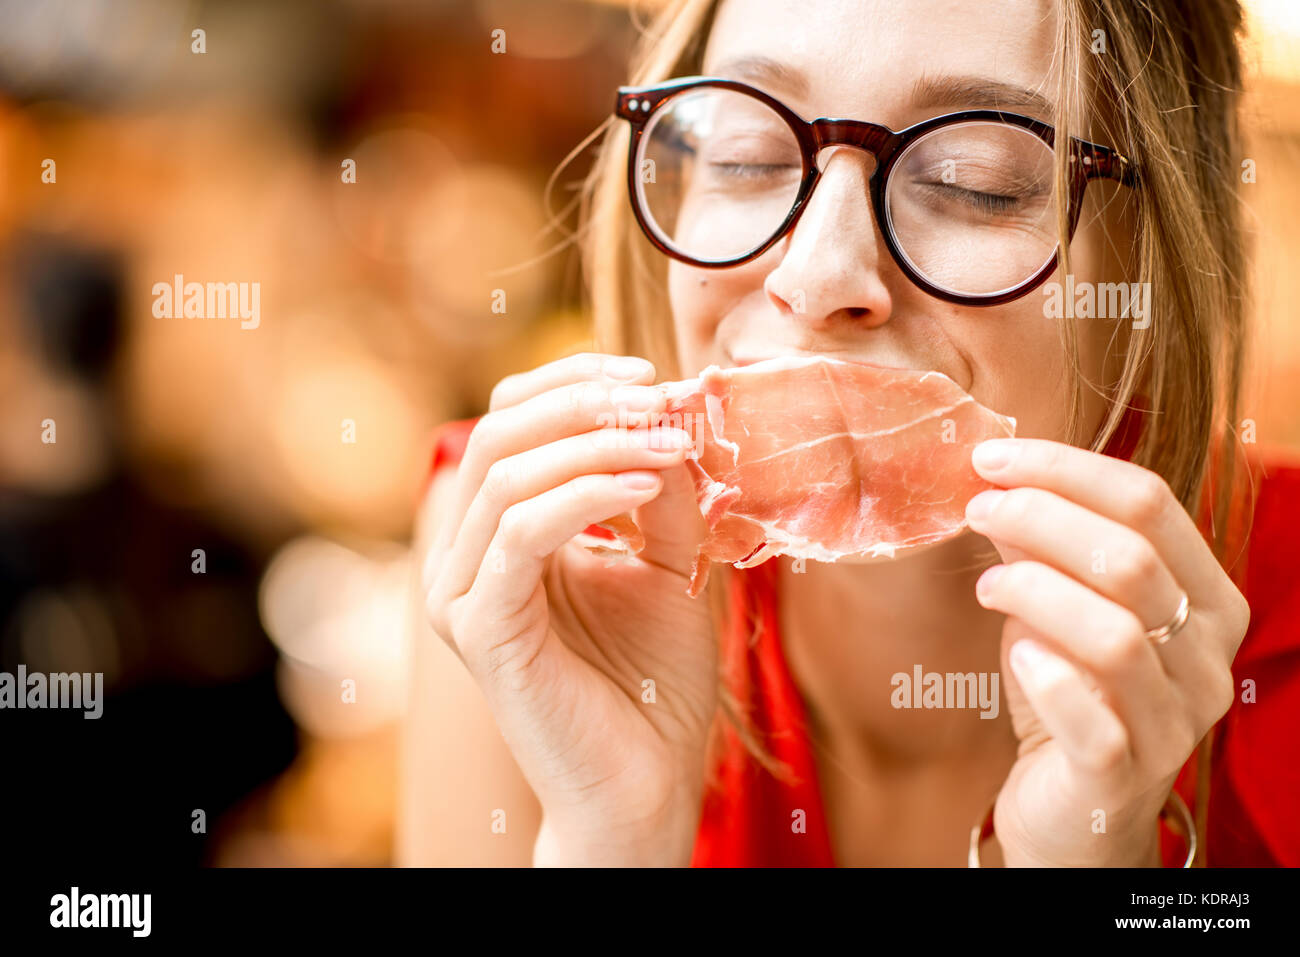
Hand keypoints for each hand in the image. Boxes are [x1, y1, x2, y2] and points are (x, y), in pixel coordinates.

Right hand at [422, 353, 715, 864]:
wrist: (645, 783)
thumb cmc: (654, 682)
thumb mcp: (670, 563)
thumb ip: (663, 493)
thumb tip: (667, 416)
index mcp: (503, 534)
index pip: (510, 422)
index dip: (573, 382)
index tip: (651, 375)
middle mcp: (469, 556)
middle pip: (498, 433)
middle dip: (585, 401)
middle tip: (660, 397)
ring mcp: (465, 592)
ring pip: (507, 473)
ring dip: (596, 442)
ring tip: (670, 441)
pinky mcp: (481, 628)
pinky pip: (523, 531)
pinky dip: (588, 494)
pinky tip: (647, 486)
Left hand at [964, 438, 1248, 866]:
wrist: (1071, 807)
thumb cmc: (1068, 692)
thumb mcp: (1054, 606)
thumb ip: (1039, 546)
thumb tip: (998, 479)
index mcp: (1205, 597)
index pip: (1150, 502)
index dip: (1065, 469)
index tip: (991, 457)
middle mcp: (1206, 657)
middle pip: (1131, 558)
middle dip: (1041, 518)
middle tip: (978, 510)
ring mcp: (1174, 721)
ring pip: (1116, 635)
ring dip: (1035, 591)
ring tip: (987, 587)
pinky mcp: (1123, 776)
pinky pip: (1095, 721)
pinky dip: (1050, 679)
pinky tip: (1018, 656)